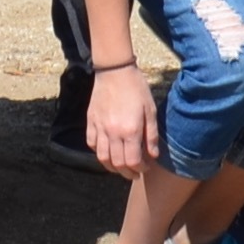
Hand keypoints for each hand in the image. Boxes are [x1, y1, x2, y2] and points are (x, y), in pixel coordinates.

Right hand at [86, 60, 158, 177]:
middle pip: (117, 164)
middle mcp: (113, 132)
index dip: (140, 168)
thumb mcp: (150, 110)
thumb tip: (153, 156)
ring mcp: (99, 128)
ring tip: (121, 167)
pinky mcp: (91, 121)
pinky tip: (107, 151)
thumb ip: (151, 136)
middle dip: (127, 172)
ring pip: (102, 158)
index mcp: (130, 130)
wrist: (115, 70)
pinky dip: (99, 152)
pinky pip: (92, 144)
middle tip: (135, 172)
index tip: (146, 167)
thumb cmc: (136, 88)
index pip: (133, 161)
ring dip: (112, 167)